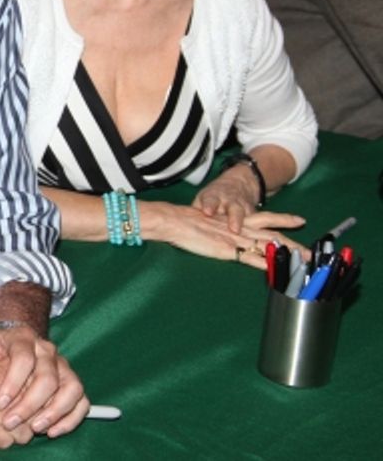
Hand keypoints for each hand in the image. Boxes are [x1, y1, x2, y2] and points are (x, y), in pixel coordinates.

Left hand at [0, 328, 88, 438]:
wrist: (14, 343)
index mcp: (23, 338)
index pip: (24, 359)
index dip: (12, 383)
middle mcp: (47, 350)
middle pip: (48, 377)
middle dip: (30, 404)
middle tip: (11, 422)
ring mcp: (63, 365)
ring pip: (71, 388)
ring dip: (55, 412)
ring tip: (36, 428)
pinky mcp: (72, 381)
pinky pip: (82, 400)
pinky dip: (72, 417)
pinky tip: (53, 430)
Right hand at [0, 354, 35, 446]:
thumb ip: (15, 381)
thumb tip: (42, 404)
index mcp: (7, 368)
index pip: (42, 393)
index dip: (38, 407)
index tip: (28, 410)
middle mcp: (1, 385)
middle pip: (35, 415)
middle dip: (29, 423)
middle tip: (12, 421)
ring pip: (23, 433)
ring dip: (14, 435)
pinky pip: (4, 442)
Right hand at [142, 200, 305, 267]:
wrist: (176, 221)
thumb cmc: (188, 223)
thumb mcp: (211, 223)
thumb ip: (223, 228)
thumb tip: (232, 235)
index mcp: (237, 221)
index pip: (266, 219)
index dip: (283, 219)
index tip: (300, 220)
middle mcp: (241, 228)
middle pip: (273, 235)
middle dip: (294, 242)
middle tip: (312, 250)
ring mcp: (236, 239)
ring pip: (268, 246)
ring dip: (288, 253)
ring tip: (304, 260)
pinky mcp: (228, 250)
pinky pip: (251, 258)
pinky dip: (266, 263)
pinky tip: (278, 269)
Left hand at [193, 171, 260, 231]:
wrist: (239, 183)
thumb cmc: (214, 197)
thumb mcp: (202, 198)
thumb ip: (196, 211)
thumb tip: (187, 223)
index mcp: (214, 196)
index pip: (211, 200)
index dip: (209, 206)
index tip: (207, 212)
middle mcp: (230, 201)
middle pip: (233, 209)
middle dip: (234, 219)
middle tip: (234, 229)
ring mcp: (243, 207)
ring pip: (247, 216)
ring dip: (248, 226)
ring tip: (247, 235)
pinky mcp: (254, 214)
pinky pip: (257, 223)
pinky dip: (258, 230)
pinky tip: (258, 238)